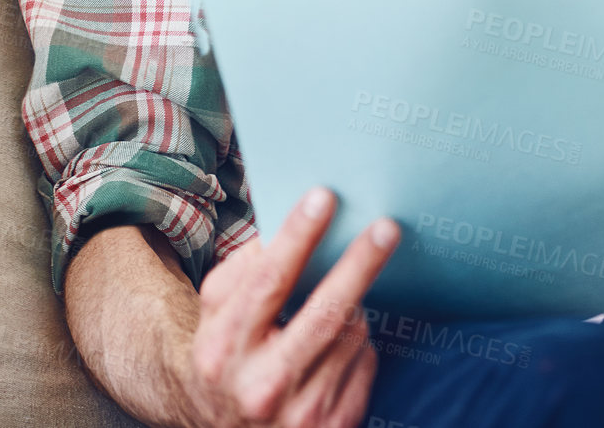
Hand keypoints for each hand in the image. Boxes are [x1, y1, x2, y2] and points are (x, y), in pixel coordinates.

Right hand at [179, 188, 398, 427]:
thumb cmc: (225, 353)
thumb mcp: (216, 312)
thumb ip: (244, 268)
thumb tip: (294, 223)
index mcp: (223, 350)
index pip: (268, 283)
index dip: (298, 237)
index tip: (324, 197)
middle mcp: (261, 388)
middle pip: (324, 313)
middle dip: (359, 264)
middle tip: (387, 226)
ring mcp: (300, 416)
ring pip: (353, 334)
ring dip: (354, 306)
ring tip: (337, 301)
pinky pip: (366, 361)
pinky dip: (358, 342)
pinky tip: (337, 344)